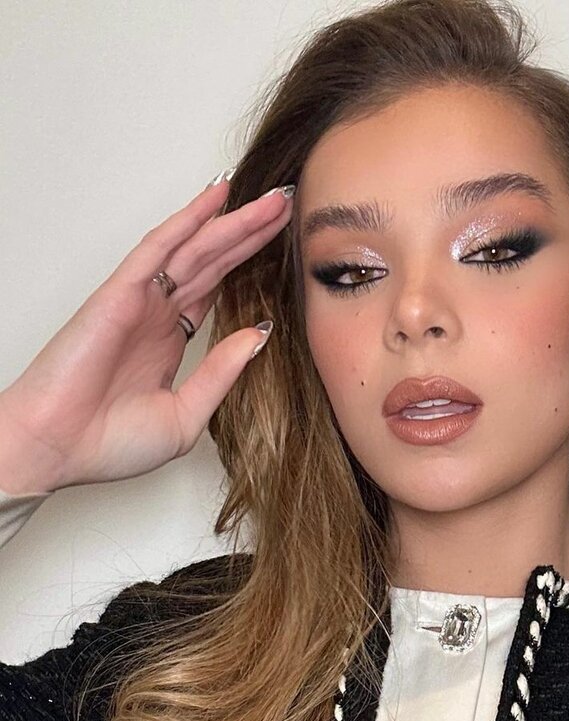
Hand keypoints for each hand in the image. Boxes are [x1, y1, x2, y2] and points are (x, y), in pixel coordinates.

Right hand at [0, 179, 293, 494]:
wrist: (58, 450)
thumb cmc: (109, 444)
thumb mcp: (187, 415)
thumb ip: (223, 373)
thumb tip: (260, 334)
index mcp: (170, 342)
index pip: (216, 289)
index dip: (248, 264)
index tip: (282, 245)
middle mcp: (157, 315)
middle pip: (213, 262)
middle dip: (250, 233)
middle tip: (285, 205)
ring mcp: (140, 301)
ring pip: (195, 249)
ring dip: (231, 221)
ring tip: (270, 199)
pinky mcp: (120, 294)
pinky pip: (159, 248)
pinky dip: (187, 221)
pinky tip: (216, 198)